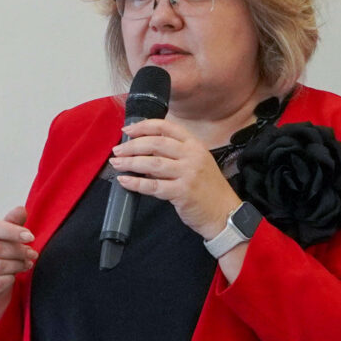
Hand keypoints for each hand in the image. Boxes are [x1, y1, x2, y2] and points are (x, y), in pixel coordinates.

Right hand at [0, 206, 36, 330]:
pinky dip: (10, 279)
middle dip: (18, 250)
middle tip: (32, 253)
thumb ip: (11, 222)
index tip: (30, 236)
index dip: (12, 231)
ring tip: (27, 262)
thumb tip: (21, 209)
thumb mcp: (1, 236)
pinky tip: (15, 275)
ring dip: (18, 264)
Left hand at [110, 119, 242, 240]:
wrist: (225, 213)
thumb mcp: (195, 164)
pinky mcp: (182, 192)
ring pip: (152, 163)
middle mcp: (192, 156)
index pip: (166, 127)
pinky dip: (136, 183)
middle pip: (155, 144)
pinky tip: (124, 181)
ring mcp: (188, 174)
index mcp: (195, 145)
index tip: (127, 129)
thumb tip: (143, 151)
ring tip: (116, 163)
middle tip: (117, 150)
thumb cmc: (207, 189)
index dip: (144, 126)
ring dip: (130, 162)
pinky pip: (153, 186)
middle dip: (132, 145)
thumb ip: (173, 155)